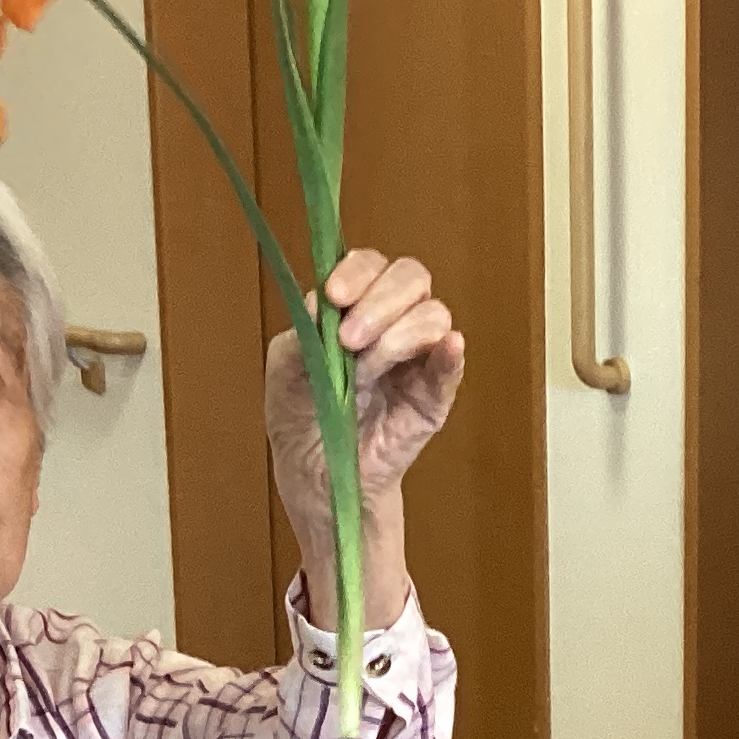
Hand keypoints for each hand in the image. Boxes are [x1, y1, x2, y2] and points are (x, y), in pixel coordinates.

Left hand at [265, 248, 465, 524]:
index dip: (357, 273)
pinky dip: (450, 354)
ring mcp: (417, 357)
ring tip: (365, 373)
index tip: (334, 297)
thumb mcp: (288, 363)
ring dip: (398, 336)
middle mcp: (392, 321)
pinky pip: (451, 367)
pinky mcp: (434, 396)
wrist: (313, 472)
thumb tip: (328, 303)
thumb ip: (309, 330)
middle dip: (380, 302)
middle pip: (410, 278)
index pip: (371, 266)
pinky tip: (448, 348)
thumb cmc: (301, 412)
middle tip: (350, 341)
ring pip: (433, 316)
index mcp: (355, 305)